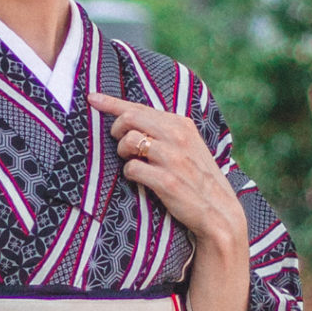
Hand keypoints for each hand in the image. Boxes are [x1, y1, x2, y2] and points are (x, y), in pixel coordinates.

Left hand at [87, 93, 246, 252]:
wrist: (219, 212)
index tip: (92, 98)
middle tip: (119, 144)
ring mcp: (172, 158)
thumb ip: (165, 131)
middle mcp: (178, 137)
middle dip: (116, 130)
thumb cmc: (198, 179)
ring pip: (129, 141)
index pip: (139, 107)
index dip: (111, 102)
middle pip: (129, 119)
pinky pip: (131, 169)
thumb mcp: (188, 147)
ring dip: (123, 152)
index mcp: (182, 124)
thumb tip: (132, 119)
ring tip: (131, 162)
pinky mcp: (166, 181)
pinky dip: (129, 173)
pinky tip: (138, 179)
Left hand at [88, 92, 255, 310]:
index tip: (96, 99)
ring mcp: (225, 212)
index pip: (178, 127)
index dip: (138, 108)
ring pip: (183, 159)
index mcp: (211, 184)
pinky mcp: (219, 237)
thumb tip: (122, 166)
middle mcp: (222, 191)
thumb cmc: (190, 283)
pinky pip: (186, 196)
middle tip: (107, 123)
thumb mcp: (171, 230)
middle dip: (139, 118)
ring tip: (118, 145)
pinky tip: (134, 173)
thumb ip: (159, 197)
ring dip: (145, 144)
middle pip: (180, 133)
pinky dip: (156, 178)